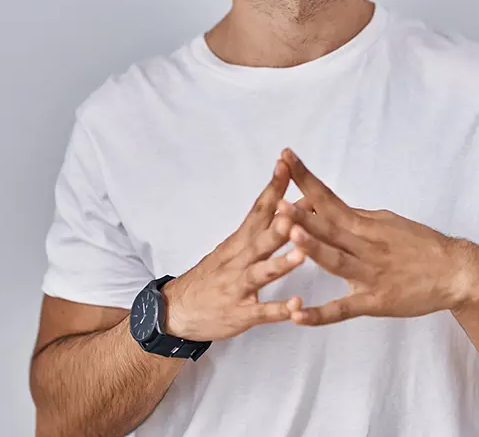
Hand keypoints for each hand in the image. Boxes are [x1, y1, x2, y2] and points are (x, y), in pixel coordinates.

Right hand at [160, 160, 305, 341]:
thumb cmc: (213, 274)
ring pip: (261, 273)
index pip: (258, 209)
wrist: (176, 311)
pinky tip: (298, 305)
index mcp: (239, 241)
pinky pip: (262, 313)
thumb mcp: (233, 246)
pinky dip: (280, 309)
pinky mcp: (240, 314)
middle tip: (298, 207)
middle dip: (280, 223)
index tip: (287, 163)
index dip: (273, 187)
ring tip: (302, 254)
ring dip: (282, 263)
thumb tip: (291, 203)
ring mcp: (238, 287)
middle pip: (260, 238)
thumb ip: (262, 228)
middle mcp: (238, 260)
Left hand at [275, 148, 476, 325]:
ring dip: (313, 248)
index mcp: (365, 224)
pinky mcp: (376, 302)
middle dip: (302, 213)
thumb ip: (356, 218)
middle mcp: (366, 245)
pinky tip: (297, 314)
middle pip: (330, 226)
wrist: (455, 272)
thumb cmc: (419, 245)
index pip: (329, 197)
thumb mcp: (387, 222)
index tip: (286, 159)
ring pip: (336, 261)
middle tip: (276, 199)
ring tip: (290, 236)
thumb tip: (327, 207)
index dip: (306, 179)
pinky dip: (320, 314)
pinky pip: (344, 309)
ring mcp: (370, 274)